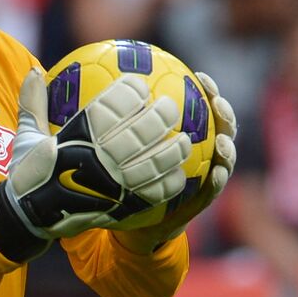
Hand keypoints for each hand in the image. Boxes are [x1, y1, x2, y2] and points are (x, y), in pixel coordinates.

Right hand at [0, 68, 189, 260]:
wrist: (30, 218)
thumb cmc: (30, 174)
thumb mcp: (26, 136)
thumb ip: (34, 102)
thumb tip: (35, 71)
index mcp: (78, 137)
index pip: (111, 107)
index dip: (130, 93)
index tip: (140, 85)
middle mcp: (100, 157)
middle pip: (141, 130)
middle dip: (161, 114)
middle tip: (170, 106)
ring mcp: (114, 183)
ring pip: (154, 161)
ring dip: (173, 149)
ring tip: (184, 140)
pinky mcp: (122, 205)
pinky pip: (153, 192)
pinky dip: (169, 181)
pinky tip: (178, 173)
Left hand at [113, 71, 236, 254]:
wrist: (136, 220)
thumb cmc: (128, 177)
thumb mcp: (115, 146)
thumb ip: (109, 118)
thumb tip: (69, 87)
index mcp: (185, 133)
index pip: (202, 106)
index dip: (207, 90)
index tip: (200, 76)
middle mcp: (201, 152)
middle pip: (221, 127)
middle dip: (224, 113)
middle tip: (216, 102)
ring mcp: (205, 176)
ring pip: (225, 158)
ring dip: (228, 149)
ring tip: (221, 143)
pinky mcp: (201, 200)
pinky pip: (213, 189)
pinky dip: (217, 181)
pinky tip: (215, 174)